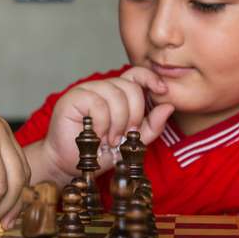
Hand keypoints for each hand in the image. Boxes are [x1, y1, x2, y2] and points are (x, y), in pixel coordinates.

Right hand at [40, 67, 173, 182]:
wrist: (70, 164)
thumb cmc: (98, 152)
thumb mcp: (132, 142)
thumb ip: (151, 126)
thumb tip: (168, 106)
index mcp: (117, 93)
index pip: (137, 74)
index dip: (151, 78)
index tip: (162, 91)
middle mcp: (103, 87)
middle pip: (130, 87)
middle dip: (134, 115)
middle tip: (126, 135)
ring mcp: (87, 90)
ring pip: (115, 96)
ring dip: (117, 124)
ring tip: (109, 140)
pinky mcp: (73, 97)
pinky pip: (98, 103)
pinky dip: (102, 124)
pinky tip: (97, 135)